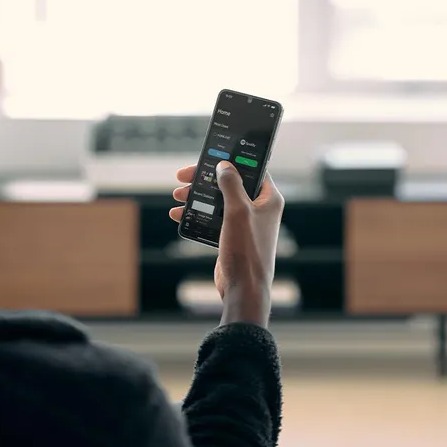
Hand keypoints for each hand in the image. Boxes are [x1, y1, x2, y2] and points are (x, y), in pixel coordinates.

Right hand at [171, 161, 283, 327]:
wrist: (244, 289)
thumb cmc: (247, 250)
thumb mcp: (237, 211)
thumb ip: (231, 185)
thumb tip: (224, 166)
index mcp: (269, 199)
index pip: (251, 169)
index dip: (231, 161)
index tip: (210, 157)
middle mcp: (259, 208)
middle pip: (230, 183)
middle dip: (205, 179)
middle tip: (183, 176)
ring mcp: (245, 222)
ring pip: (218, 199)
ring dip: (197, 195)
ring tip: (177, 195)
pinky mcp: (233, 234)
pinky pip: (213, 217)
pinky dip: (197, 213)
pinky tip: (179, 214)